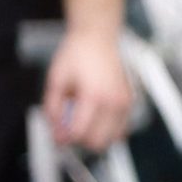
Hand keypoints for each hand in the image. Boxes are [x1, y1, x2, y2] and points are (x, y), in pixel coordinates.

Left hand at [43, 28, 134, 149]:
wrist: (97, 38)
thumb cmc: (76, 55)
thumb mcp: (55, 81)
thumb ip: (52, 109)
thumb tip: (56, 132)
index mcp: (93, 95)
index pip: (80, 133)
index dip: (64, 139)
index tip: (57, 135)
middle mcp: (114, 102)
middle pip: (98, 142)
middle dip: (79, 141)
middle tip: (68, 130)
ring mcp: (125, 103)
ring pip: (112, 140)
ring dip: (95, 137)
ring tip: (82, 122)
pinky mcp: (129, 103)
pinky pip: (121, 130)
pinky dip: (108, 131)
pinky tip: (95, 119)